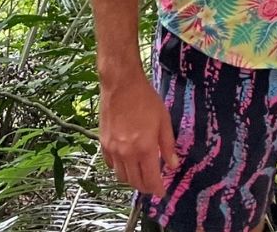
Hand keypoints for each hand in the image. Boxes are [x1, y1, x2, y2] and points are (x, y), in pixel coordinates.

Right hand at [99, 71, 178, 194]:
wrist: (121, 84)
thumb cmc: (146, 99)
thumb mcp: (163, 120)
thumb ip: (168, 145)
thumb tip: (173, 164)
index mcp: (144, 148)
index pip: (151, 179)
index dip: (157, 189)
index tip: (162, 192)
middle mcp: (126, 153)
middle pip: (135, 182)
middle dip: (145, 187)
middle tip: (153, 184)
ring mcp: (112, 149)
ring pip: (121, 176)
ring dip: (132, 179)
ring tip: (140, 174)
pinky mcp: (103, 143)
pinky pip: (110, 165)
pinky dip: (119, 168)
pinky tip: (126, 162)